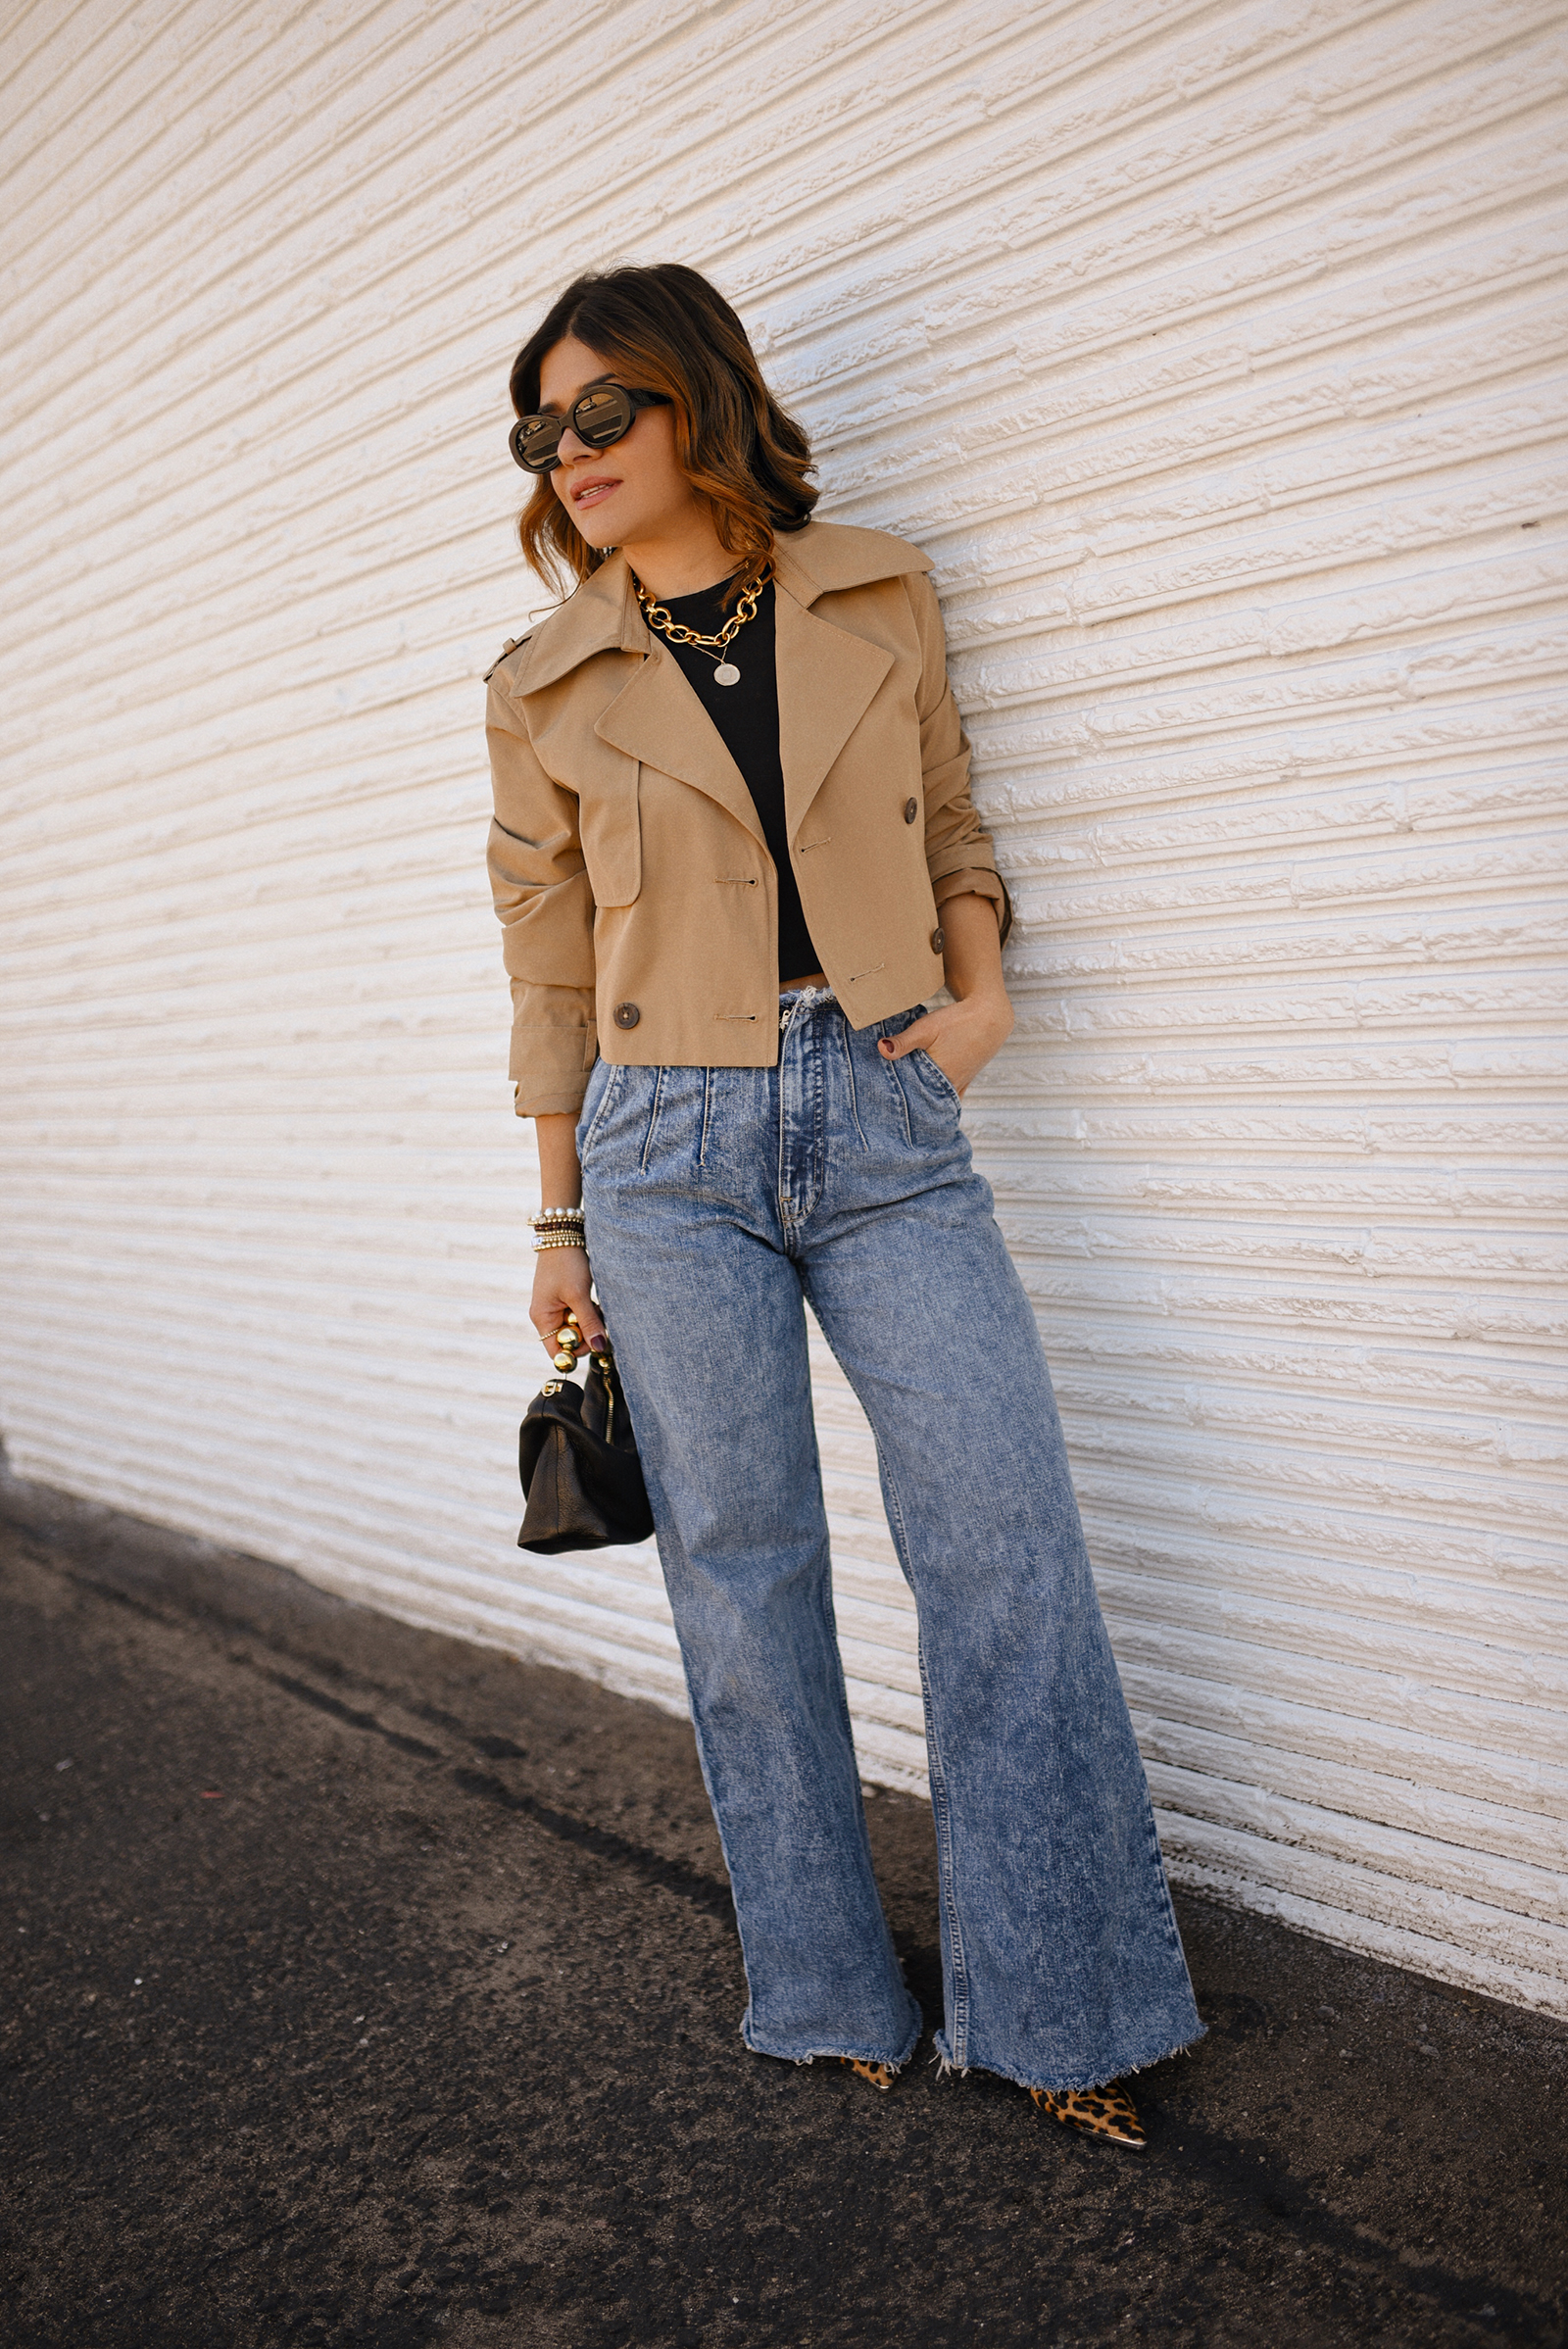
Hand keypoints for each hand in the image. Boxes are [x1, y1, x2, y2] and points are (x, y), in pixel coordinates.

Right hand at [529, 1245, 606, 1367]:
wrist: (563, 1234)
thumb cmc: (566, 1263)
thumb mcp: (579, 1294)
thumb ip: (589, 1323)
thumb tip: (599, 1347)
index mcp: (542, 1318)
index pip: (557, 1351)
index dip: (576, 1351)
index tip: (593, 1339)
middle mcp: (546, 1316)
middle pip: (568, 1340)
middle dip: (586, 1333)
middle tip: (597, 1317)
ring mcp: (555, 1308)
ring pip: (576, 1328)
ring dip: (589, 1321)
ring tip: (595, 1304)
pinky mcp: (566, 1299)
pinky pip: (579, 1315)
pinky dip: (589, 1312)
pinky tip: (594, 1300)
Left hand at [877, 986, 1012, 1097]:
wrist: (990, 1016)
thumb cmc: (957, 1021)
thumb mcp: (925, 1028)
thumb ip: (903, 1041)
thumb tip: (881, 1050)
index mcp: (939, 1077)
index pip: (912, 1096)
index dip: (897, 1099)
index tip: (883, 1101)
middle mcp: (950, 1085)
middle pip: (925, 1100)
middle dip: (909, 1103)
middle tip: (890, 1107)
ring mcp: (960, 1083)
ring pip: (938, 1099)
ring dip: (924, 1100)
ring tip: (907, 1105)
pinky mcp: (966, 1078)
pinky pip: (951, 1096)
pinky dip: (940, 1098)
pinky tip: (930, 1100)